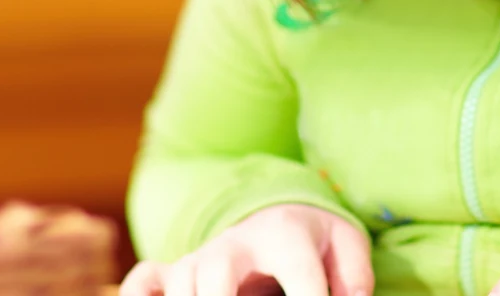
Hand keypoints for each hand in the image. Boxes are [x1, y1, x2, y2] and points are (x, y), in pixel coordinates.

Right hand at [119, 204, 372, 295]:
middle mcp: (236, 245)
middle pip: (219, 272)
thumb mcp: (345, 247)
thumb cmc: (315, 240)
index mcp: (285, 235)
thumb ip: (355, 276)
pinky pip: (144, 281)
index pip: (299, 274)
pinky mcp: (176, 272)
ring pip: (180, 283)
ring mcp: (201, 258)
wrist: (278, 216)